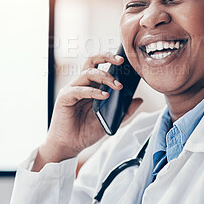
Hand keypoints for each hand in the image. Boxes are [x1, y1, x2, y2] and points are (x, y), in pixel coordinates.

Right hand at [32, 52, 142, 170]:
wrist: (69, 146)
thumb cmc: (85, 132)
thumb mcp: (110, 120)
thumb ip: (124, 110)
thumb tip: (139, 100)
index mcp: (91, 86)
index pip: (100, 66)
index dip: (111, 60)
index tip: (126, 60)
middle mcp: (81, 85)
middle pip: (91, 62)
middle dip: (107, 57)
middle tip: (121, 62)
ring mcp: (72, 90)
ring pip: (87, 73)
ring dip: (104, 77)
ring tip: (117, 86)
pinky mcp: (65, 98)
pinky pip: (79, 89)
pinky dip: (93, 91)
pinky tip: (104, 96)